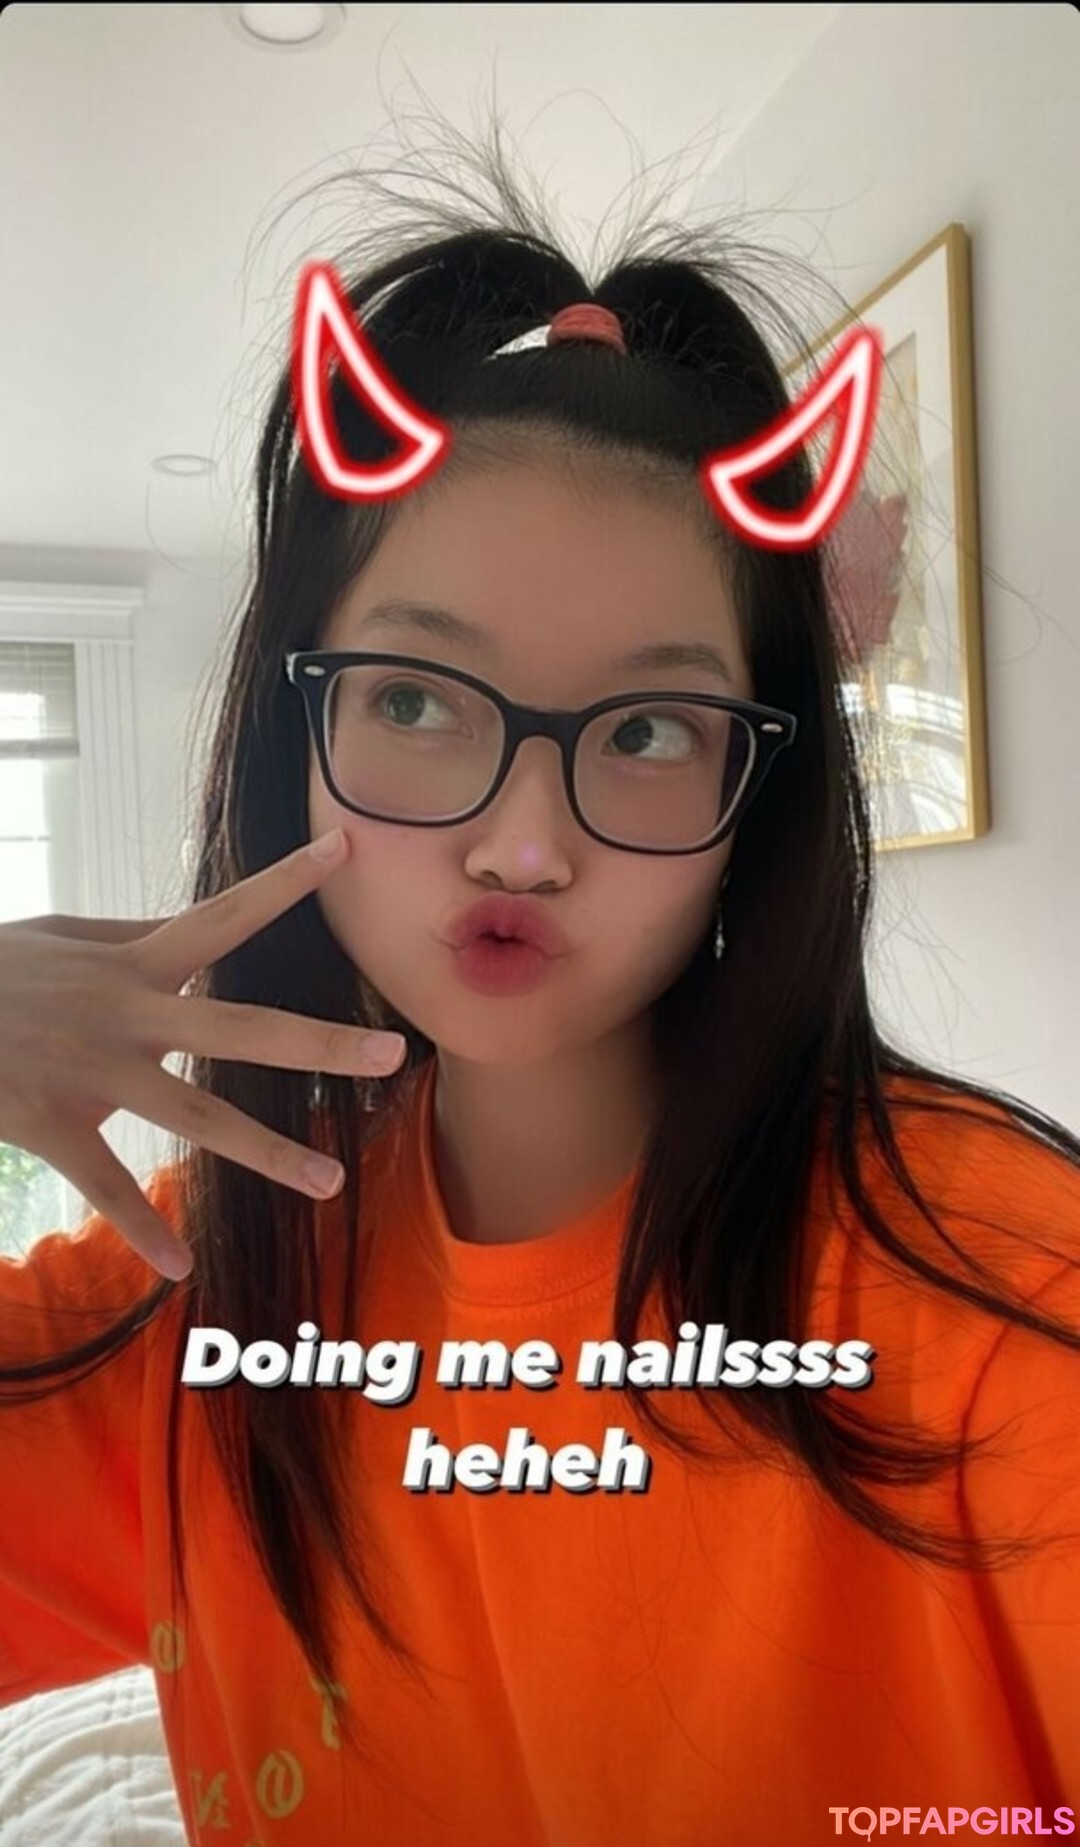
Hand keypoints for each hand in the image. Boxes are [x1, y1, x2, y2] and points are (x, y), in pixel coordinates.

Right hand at [0, 828, 404, 1281]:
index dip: (283, 883)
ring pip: (193, 1117)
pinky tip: (179, 1266)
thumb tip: (187, 927)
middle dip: (317, 1042)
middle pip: (238, 1027)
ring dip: (266, 1152)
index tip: (345, 849)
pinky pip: (104, 1181)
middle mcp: (125, 1013)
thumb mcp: (58, 937)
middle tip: (390, 1052)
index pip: (221, 914)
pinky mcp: (48, 1121)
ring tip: (330, 1182)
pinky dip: (140, 1226)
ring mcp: (90, 1070)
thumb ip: (128, 938)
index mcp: (130, 963)